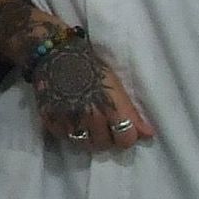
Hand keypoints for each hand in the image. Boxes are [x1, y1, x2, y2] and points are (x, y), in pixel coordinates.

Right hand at [30, 33, 156, 151]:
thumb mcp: (116, 85)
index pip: (126, 138)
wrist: (56, 53)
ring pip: (84, 145)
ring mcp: (68, 120)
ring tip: (87, 125)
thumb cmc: (91, 66)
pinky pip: (64, 138)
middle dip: (107, 137)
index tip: (123, 129)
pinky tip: (71, 121)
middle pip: (104, 144)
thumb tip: (148, 134)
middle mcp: (89, 117)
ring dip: (88, 138)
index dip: (127, 136)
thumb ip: (131, 112)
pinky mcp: (50, 121)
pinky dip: (69, 133)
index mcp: (109, 106)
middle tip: (103, 126)